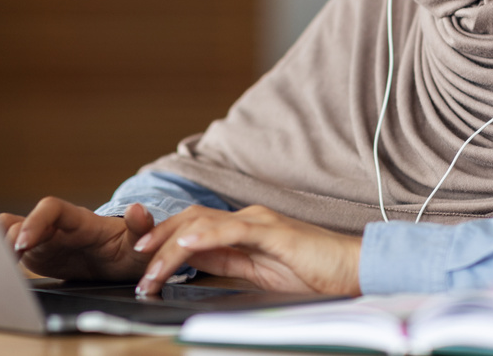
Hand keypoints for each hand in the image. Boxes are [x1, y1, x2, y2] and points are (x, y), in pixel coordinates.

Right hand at [0, 197, 156, 281]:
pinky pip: (11, 246)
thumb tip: (139, 210)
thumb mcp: (139, 243)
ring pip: (11, 232)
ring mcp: (44, 240)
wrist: (122, 261)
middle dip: (7, 238)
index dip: (34, 222)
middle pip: (23, 222)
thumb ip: (141, 228)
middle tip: (3, 260)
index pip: (51, 209)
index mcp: (79, 222)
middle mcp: (56, 228)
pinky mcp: (36, 253)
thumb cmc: (130, 249)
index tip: (23, 242)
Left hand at [130, 204, 361, 297]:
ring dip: (171, 245)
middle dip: (158, 239)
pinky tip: (187, 245)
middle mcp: (247, 218)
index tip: (141, 259)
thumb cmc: (316, 274)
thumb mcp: (260, 273)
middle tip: (135, 263)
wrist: (356, 270)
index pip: (193, 227)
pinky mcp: (275, 232)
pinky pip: (233, 230)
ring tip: (150, 266)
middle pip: (191, 220)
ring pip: (203, 224)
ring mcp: (260, 222)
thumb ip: (229, 262)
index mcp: (243, 228)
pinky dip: (206, 236)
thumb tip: (193, 263)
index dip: (164, 239)